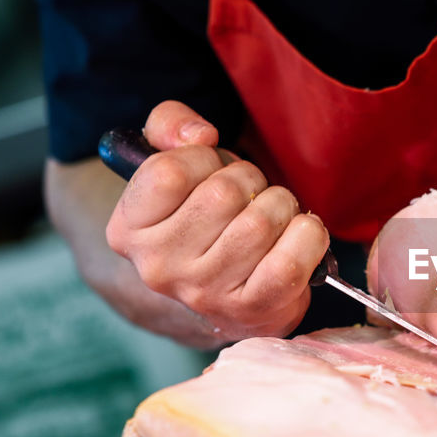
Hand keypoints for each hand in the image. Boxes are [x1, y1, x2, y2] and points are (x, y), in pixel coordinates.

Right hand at [104, 101, 328, 340]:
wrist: (232, 293)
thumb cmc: (207, 217)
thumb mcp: (176, 161)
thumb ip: (170, 126)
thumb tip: (199, 135)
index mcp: (129, 229)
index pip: (169, 171)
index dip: (204, 159)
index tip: (211, 171)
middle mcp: (158, 267)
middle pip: (223, 193)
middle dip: (250, 180)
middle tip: (249, 196)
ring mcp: (204, 292)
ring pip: (261, 222)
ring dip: (281, 206)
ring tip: (272, 217)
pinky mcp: (251, 310)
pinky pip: (290, 262)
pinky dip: (307, 237)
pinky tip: (299, 235)